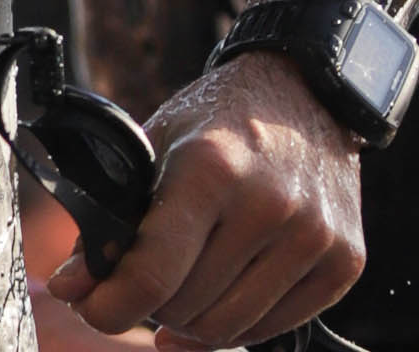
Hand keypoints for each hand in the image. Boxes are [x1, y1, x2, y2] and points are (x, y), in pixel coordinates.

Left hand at [47, 51, 364, 350]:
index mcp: (212, 169)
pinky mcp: (345, 259)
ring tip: (183, 284)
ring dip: (192, 320)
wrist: (305, 90)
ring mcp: (313, 235)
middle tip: (146, 277)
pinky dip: (239, 324)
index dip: (110, 306)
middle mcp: (269, 204)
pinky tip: (221, 296)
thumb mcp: (155, 146)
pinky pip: (275, 327)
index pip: (153, 275)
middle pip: (186, 307)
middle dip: (150, 304)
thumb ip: (113, 218)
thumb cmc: (220, 120)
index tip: (92, 305)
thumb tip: (72, 288)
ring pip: (228, 327)